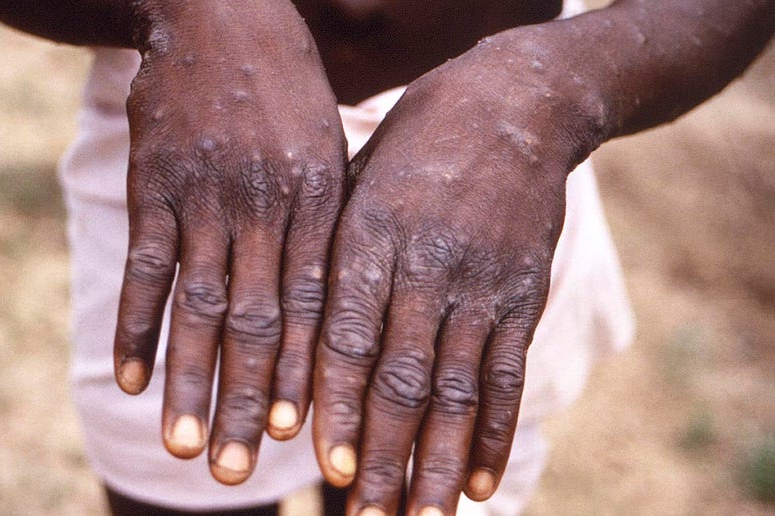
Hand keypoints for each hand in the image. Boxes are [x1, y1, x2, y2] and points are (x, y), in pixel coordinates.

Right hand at [113, 1, 345, 484]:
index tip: (303, 439)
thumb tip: (336, 308)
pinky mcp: (154, 185)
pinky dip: (134, 325)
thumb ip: (328, 225)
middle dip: (250, 400)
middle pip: (258, 322)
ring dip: (190, 381)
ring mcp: (205, 196)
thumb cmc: (287, 92)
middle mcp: (264, 206)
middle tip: (242, 471)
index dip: (308, 376)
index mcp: (318, 202)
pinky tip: (128, 379)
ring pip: (198, 306)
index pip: (316, 306)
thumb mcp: (328, 149)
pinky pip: (144, 267)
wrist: (223, 14)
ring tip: (185, 447)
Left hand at [313, 29, 603, 513]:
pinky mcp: (524, 294)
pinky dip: (494, 433)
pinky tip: (479, 482)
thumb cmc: (411, 149)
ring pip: (456, 390)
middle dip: (382, 455)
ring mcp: (481, 282)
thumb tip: (293, 349)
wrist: (512, 106)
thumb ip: (331, 259)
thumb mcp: (355, 183)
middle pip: (401, 377)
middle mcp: (426, 265)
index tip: (324, 467)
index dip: (337, 406)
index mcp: (369, 235)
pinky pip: (508, 374)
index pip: (347, 337)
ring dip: (436, 462)